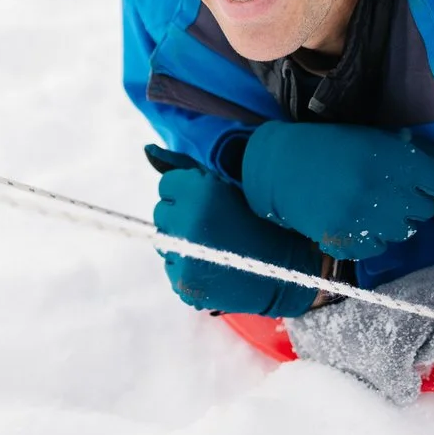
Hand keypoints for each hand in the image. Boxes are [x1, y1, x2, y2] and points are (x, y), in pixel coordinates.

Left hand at [147, 145, 321, 317]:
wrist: (286, 269)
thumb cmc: (256, 218)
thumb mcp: (226, 183)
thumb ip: (184, 166)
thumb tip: (147, 149)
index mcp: (200, 192)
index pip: (166, 185)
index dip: (188, 191)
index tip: (209, 200)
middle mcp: (187, 224)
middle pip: (161, 213)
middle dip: (181, 215)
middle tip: (211, 222)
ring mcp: (185, 258)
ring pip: (164, 241)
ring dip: (181, 240)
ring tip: (212, 244)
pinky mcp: (185, 284)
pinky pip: (172, 266)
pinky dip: (186, 265)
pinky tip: (213, 263)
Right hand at [241, 122, 433, 258]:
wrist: (281, 167)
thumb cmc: (331, 146)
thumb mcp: (373, 138)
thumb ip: (410, 153)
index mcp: (395, 161)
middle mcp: (385, 194)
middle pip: (426, 211)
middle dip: (416, 201)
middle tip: (395, 191)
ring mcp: (366, 223)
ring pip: (404, 232)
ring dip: (394, 220)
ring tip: (371, 204)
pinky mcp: (347, 245)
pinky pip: (378, 248)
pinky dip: (372, 237)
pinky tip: (356, 219)